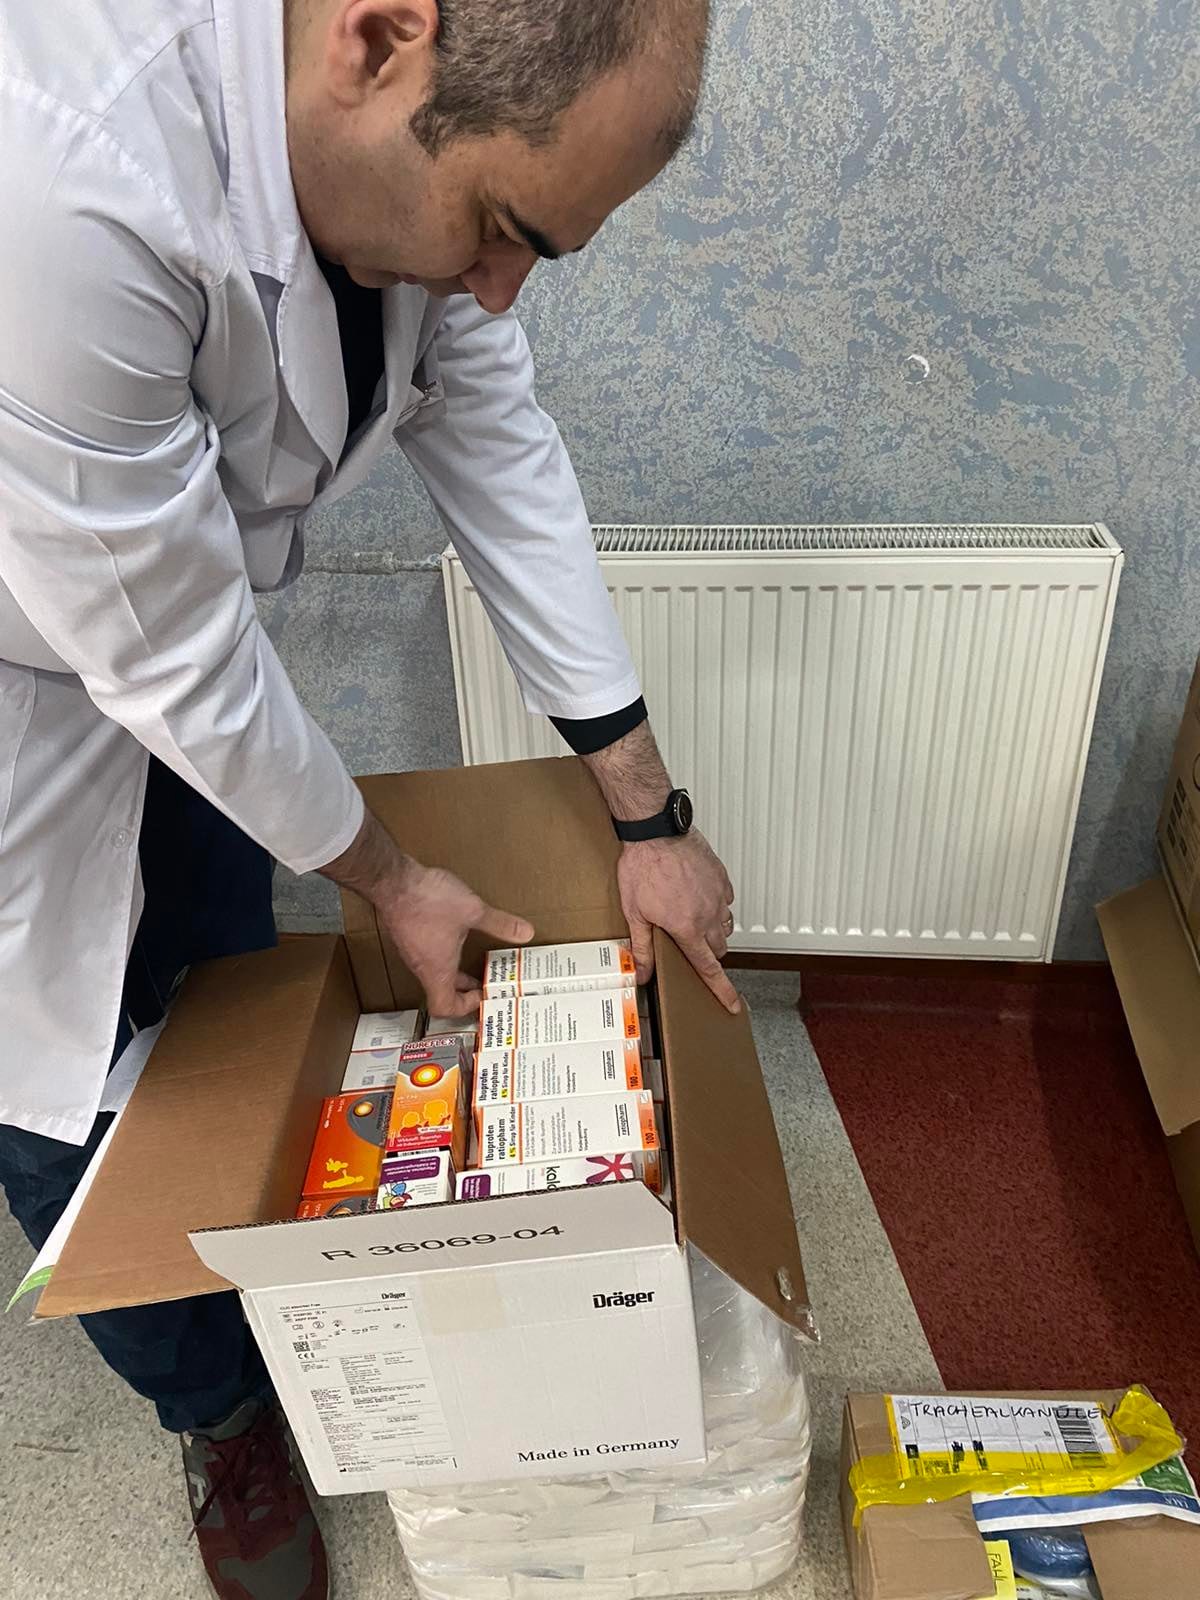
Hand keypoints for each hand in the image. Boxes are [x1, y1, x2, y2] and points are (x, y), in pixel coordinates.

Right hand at [319, 810, 532, 1015]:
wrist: (392, 880)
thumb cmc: (429, 901)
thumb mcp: (472, 911)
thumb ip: (499, 924)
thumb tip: (526, 933)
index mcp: (437, 970)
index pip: (445, 1008)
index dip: (465, 1007)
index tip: (482, 994)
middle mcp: (422, 965)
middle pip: (441, 991)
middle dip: (465, 990)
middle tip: (484, 982)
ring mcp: (412, 950)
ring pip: (434, 972)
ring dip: (454, 971)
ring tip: (473, 961)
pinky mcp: (409, 935)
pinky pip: (427, 955)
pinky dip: (444, 954)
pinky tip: (455, 936)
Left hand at [616, 829, 739, 1012]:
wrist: (657, 832)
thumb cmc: (643, 867)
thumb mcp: (635, 913)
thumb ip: (642, 947)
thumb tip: (642, 973)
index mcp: (688, 928)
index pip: (709, 968)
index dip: (722, 990)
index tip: (732, 1003)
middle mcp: (708, 915)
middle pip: (719, 948)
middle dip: (710, 955)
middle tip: (692, 948)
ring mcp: (718, 895)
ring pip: (726, 925)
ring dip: (714, 931)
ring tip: (695, 922)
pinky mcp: (721, 877)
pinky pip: (727, 900)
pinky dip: (718, 906)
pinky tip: (701, 898)